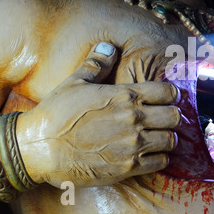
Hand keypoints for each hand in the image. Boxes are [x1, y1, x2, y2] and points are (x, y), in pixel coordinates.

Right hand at [16, 42, 179, 187]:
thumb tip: (108, 47)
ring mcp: (132, 145)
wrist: (39, 149)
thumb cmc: (56, 114)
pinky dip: (159, 158)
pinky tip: (150, 154)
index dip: (170, 93)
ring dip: (167, 137)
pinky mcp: (128, 167)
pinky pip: (161, 162)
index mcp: (125, 95)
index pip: (168, 91)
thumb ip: (97, 63)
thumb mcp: (75, 82)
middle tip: (163, 118)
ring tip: (158, 136)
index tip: (166, 97)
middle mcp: (134, 119)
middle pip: (175, 116)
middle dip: (171, 116)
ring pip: (171, 140)